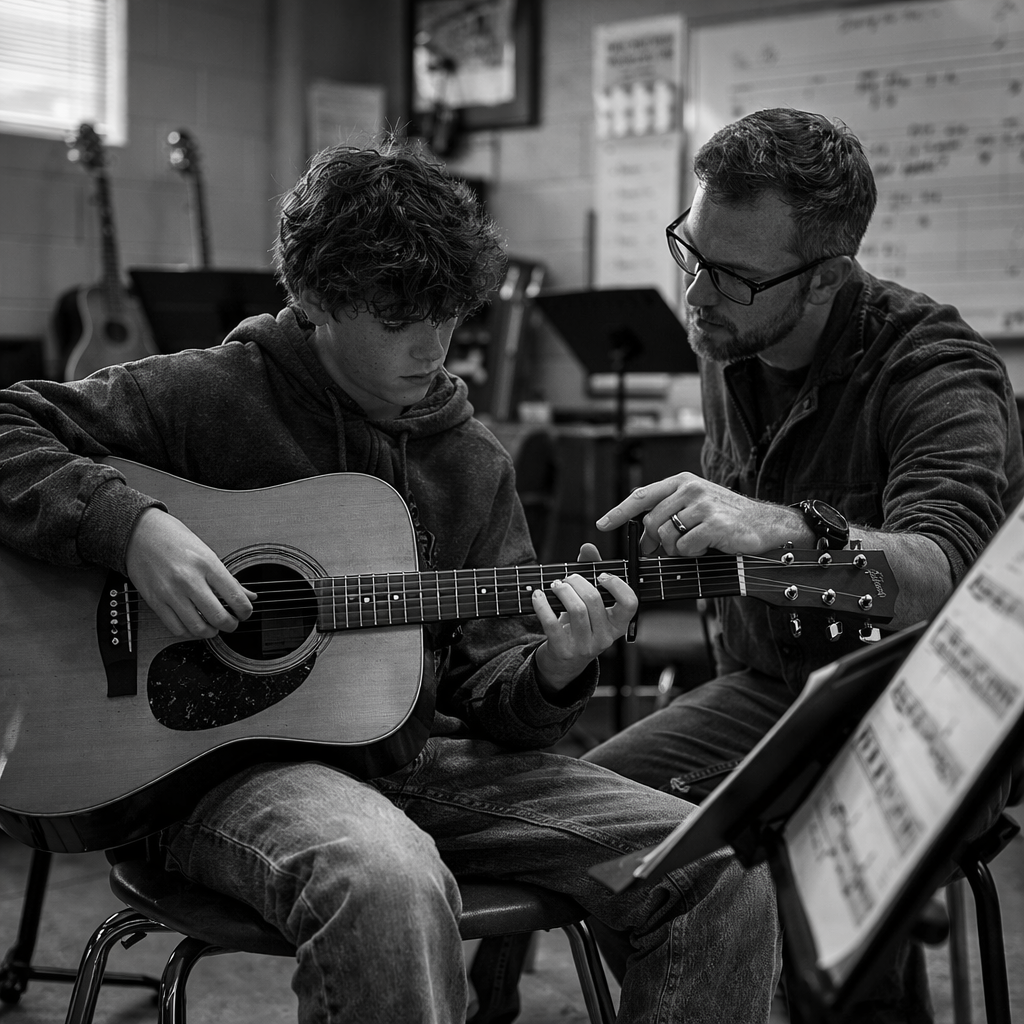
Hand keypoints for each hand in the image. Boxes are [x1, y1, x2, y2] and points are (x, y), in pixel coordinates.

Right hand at [125, 508, 256, 637]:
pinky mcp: (155, 601)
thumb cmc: (174, 539)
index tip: (245, 613)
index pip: (235, 597)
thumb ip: (228, 578)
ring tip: (214, 627)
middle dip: (231, 625)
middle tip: (232, 623)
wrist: (140, 533)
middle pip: (218, 617)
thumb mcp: (207, 553)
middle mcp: (189, 579)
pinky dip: (189, 633)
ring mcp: (171, 592)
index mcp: (207, 564)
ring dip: (210, 632)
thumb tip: (249, 595)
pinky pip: (176, 628)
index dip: (245, 611)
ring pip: (197, 628)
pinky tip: (194, 626)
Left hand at [531, 543, 637, 691]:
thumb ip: (590, 572)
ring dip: (562, 590)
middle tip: (568, 578)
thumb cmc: (579, 625)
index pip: (630, 603)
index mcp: (618, 624)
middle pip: (594, 600)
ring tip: (556, 585)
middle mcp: (605, 638)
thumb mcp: (589, 603)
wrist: (564, 661)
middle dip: (578, 582)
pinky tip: (538, 595)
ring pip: (576, 610)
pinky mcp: (563, 650)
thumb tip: (588, 548)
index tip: (601, 575)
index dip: (617, 585)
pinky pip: (552, 623)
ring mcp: (585, 646)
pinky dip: (542, 605)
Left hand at [596, 472, 811, 556]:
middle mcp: (690, 489)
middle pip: (650, 522)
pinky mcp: (714, 524)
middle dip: (654, 542)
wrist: (766, 524)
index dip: (619, 512)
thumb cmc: (728, 518)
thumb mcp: (696, 505)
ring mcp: (702, 505)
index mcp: (682, 482)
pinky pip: (686, 547)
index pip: (641, 496)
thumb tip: (643, 537)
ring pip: (666, 536)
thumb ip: (670, 512)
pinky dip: (693, 554)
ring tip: (696, 545)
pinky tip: (707, 548)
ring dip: (677, 549)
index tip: (603, 524)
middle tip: (670, 549)